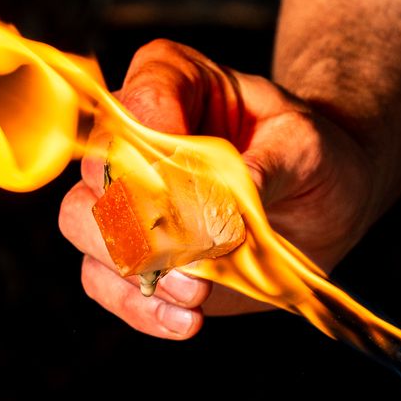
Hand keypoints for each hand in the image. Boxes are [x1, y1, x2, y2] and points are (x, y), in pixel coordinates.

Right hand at [57, 39, 382, 338]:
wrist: (317, 201)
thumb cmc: (308, 155)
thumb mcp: (305, 146)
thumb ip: (268, 164)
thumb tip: (235, 194)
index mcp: (172, 81)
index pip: (141, 102)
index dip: (159, 148)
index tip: (204, 187)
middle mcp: (131, 136)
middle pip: (95, 169)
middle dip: (139, 217)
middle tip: (194, 249)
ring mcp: (123, 196)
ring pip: (83, 224)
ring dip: (135, 265)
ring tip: (198, 294)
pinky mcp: (130, 253)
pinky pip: (103, 280)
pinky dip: (140, 306)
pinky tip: (186, 319)